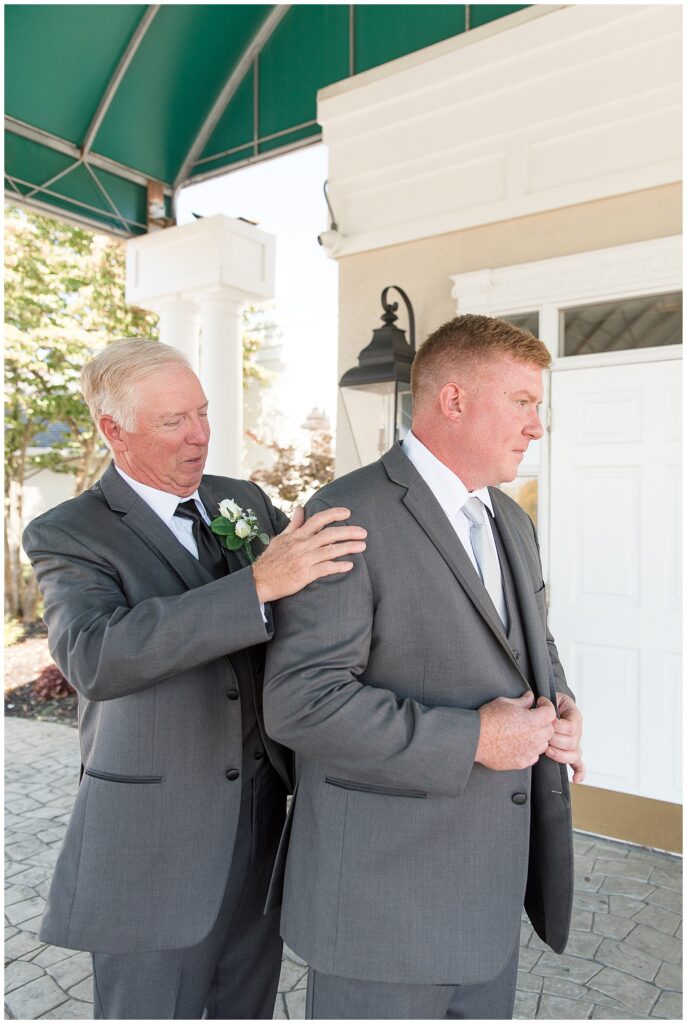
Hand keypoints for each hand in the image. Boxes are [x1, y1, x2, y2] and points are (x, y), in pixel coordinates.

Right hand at [252, 506, 366, 602]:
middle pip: (329, 534)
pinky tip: (349, 565)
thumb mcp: (280, 538)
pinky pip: (324, 569)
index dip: (334, 514)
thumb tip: (300, 508)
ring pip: (330, 550)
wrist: (259, 580)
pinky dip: (338, 566)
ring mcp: (303, 560)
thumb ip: (294, 524)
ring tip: (362, 546)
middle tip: (363, 532)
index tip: (347, 512)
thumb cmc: (271, 559)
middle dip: (348, 531)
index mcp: (297, 535)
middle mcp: (301, 545)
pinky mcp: (304, 575)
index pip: (318, 519)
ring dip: (348, 547)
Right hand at [475, 691, 555, 771]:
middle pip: (550, 730)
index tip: (540, 704)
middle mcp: (533, 738)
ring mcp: (528, 752)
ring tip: (526, 732)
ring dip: (539, 737)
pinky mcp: (521, 762)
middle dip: (544, 722)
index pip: (551, 713)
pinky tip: (519, 744)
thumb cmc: (487, 718)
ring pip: (543, 744)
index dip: (547, 706)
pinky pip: (534, 757)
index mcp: (531, 721)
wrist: (474, 739)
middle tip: (533, 718)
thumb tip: (530, 697)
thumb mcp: (504, 702)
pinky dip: (530, 750)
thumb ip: (522, 701)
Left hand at [544, 692, 584, 782]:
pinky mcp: (571, 751)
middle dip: (555, 741)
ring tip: (547, 750)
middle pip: (572, 742)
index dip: (558, 726)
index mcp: (574, 716)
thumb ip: (546, 701)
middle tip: (542, 737)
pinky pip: (579, 764)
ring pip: (574, 754)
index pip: (571, 726)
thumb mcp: (549, 696)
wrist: (550, 706)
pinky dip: (579, 772)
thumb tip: (542, 703)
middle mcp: (577, 731)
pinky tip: (576, 779)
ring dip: (559, 754)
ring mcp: (575, 742)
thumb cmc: (548, 702)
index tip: (546, 723)